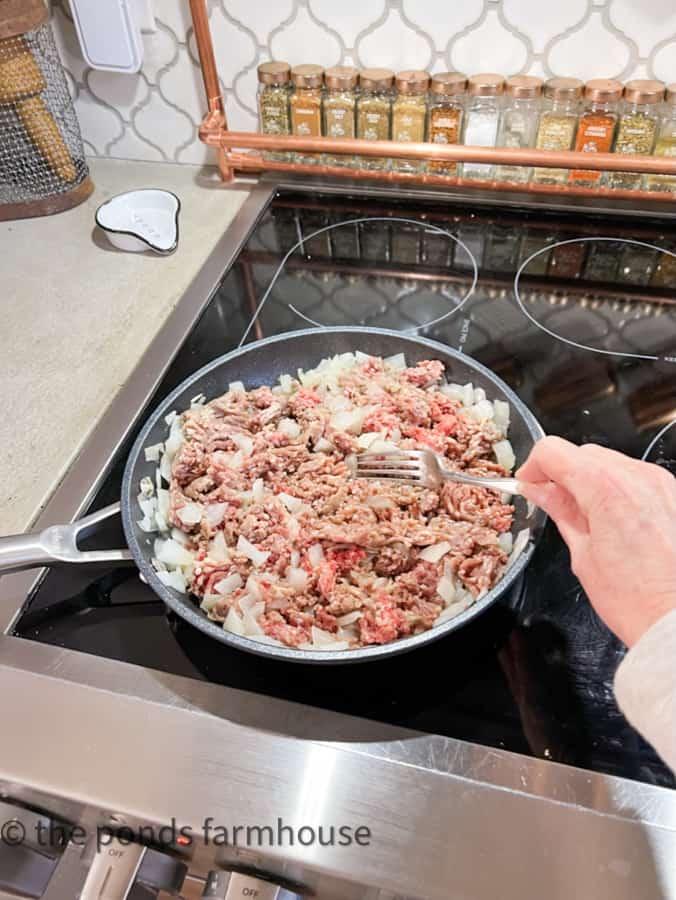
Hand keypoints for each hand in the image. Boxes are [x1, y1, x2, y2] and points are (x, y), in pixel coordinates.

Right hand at [516, 436, 675, 647]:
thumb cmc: (638, 600)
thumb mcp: (583, 554)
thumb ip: (560, 511)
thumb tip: (540, 492)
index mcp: (605, 488)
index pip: (553, 451)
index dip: (533, 467)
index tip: (530, 484)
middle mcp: (637, 477)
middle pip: (582, 453)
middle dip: (562, 474)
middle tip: (552, 503)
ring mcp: (660, 483)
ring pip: (610, 463)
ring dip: (590, 481)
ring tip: (587, 518)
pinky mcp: (673, 494)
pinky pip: (635, 478)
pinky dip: (617, 489)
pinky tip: (613, 520)